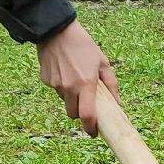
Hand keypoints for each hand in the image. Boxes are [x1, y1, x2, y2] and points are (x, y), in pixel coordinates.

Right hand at [38, 19, 118, 135]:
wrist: (56, 30)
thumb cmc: (84, 46)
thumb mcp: (102, 62)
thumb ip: (111, 85)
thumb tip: (117, 104)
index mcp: (86, 84)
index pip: (88, 115)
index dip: (91, 128)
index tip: (94, 132)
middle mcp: (69, 88)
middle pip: (73, 113)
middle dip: (80, 112)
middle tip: (86, 103)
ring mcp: (56, 85)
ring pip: (64, 101)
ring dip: (71, 98)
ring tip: (75, 79)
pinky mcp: (46, 80)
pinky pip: (56, 90)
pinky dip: (62, 86)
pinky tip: (65, 71)